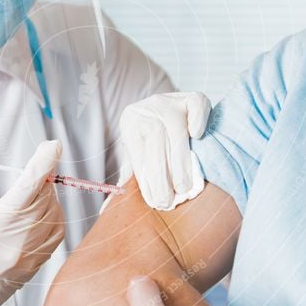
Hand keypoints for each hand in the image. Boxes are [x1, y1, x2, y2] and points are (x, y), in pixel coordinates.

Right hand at [0, 139, 64, 305]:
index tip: (53, 145)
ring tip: (31, 190)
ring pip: (54, 215)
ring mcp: (30, 258)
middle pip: (44, 198)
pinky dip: (52, 216)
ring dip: (48, 196)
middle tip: (37, 163)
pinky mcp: (36, 267)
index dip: (43, 162)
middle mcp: (17, 244)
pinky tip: (37, 210)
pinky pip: (56, 234)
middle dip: (42, 176)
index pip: (28, 188)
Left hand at [119, 92, 211, 209]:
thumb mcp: (136, 155)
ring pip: (175, 127)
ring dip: (181, 160)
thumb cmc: (149, 142)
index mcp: (130, 123)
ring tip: (184, 187)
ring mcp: (171, 101)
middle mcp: (148, 109)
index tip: (155, 202)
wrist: (161, 110)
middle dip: (162, 174)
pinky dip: (198, 119)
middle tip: (170, 200)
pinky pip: (197, 104)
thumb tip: (106, 209)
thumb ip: (129, 176)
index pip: (138, 152)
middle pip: (155, 139)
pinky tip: (197, 137)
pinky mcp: (192, 96)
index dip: (147, 178)